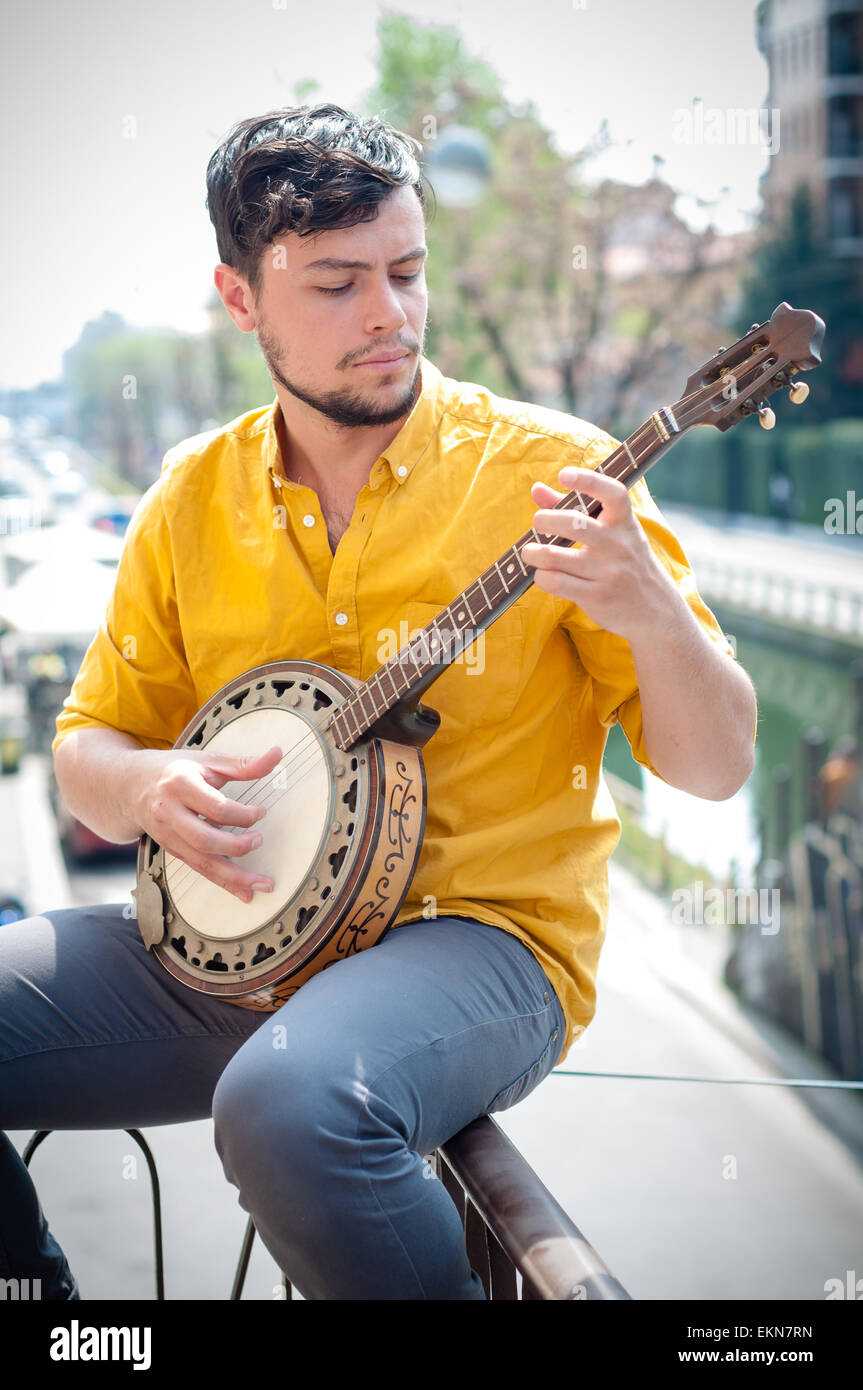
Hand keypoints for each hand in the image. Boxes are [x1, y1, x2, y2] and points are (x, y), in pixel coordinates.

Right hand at [124, 744, 283, 902]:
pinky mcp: (170, 850)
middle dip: (237, 846)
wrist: (129, 785)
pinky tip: (242, 890)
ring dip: (233, 877)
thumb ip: (243, 764)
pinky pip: (198, 870)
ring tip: (260, 884)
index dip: (244, 814)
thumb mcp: (206, 760)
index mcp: (180, 785)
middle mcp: (169, 813)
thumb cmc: (173, 770)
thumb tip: (276, 754)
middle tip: (258, 840)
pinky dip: (222, 882)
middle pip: (205, 840)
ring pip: (201, 863)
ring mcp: (167, 835)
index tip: (260, 812)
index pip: (216, 808)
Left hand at [522, 466, 677, 641]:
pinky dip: (541, 577)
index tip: (564, 475)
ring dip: (532, 552)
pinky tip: (543, 574)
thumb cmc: (626, 564)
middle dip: (543, 520)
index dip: (588, 480)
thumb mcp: (613, 533)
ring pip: (553, 555)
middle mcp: (618, 545)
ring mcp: (608, 572)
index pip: (613, 493)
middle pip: (572, 523)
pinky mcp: (596, 596)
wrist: (656, 611)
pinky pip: (555, 581)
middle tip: (538, 523)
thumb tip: (536, 489)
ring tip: (531, 552)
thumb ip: (574, 508)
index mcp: (625, 523)